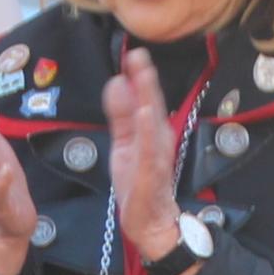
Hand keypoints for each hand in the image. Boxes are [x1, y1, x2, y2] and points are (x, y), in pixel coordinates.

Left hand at [104, 46, 182, 264]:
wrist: (149, 221)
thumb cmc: (138, 183)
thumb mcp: (124, 142)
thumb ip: (121, 115)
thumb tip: (117, 83)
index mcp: (149, 130)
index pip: (144, 98)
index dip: (138, 76)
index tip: (131, 53)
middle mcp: (156, 138)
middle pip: (152, 103)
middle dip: (145, 79)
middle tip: (137, 54)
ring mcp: (156, 155)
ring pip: (153, 121)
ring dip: (149, 97)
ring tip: (143, 75)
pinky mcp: (152, 172)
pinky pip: (150, 149)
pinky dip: (148, 130)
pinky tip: (146, 113)